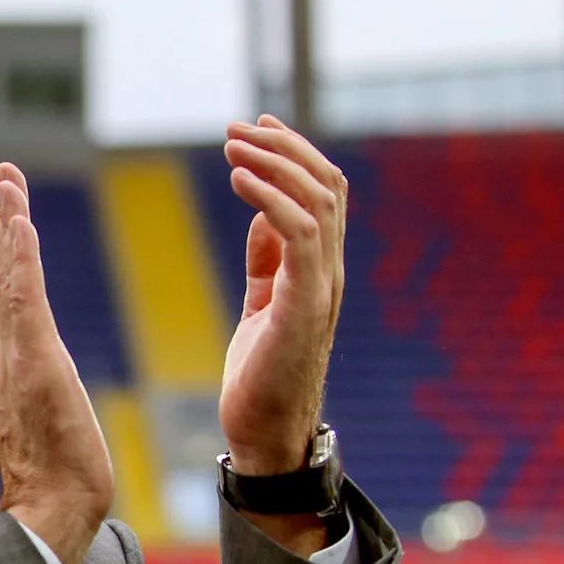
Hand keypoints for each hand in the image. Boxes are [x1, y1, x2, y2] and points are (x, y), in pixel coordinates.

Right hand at [0, 162, 113, 563]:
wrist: (54, 515)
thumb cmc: (60, 489)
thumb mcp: (54, 435)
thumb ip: (45, 411)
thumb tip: (46, 408)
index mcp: (13, 373)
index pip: (6, 302)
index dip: (5, 258)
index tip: (10, 218)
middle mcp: (7, 360)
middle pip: (0, 279)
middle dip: (4, 226)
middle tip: (9, 179)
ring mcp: (16, 360)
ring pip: (7, 280)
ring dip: (10, 227)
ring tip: (13, 184)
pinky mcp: (33, 365)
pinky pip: (22, 299)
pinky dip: (18, 258)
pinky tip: (19, 223)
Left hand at [220, 114, 346, 476]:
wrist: (265, 436)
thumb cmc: (261, 377)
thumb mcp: (263, 304)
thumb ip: (268, 262)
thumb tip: (262, 217)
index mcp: (321, 271)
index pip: (326, 194)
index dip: (296, 154)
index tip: (258, 127)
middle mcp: (329, 273)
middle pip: (327, 186)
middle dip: (284, 147)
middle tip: (238, 127)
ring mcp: (321, 289)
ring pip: (317, 201)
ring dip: (274, 164)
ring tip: (233, 145)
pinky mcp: (303, 307)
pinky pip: (298, 235)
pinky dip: (270, 198)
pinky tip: (238, 180)